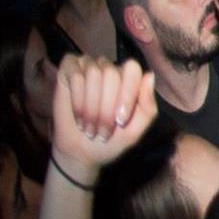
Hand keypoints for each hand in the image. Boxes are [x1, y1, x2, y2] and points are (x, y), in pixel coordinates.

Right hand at [52, 57, 157, 175]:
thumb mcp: (135, 129)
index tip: (121, 121)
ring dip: (90, 107)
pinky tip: (78, 117)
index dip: (127, 94)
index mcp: (130, 78)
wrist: (82, 151)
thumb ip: (147, 105)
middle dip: (106, 108)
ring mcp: (89, 66)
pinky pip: (75, 76)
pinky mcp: (68, 70)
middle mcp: (110, 68)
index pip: (132, 70)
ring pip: (93, 74)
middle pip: (111, 74)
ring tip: (89, 127)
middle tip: (102, 131)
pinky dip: (77, 100)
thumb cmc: (112, 139)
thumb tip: (149, 75)